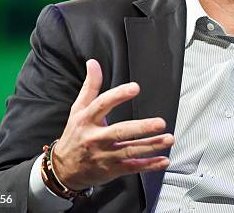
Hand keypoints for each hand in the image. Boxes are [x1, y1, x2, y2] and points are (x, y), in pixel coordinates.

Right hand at [51, 59, 173, 189]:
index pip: (103, 104)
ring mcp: (104, 155)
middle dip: (141, 127)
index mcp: (87, 120)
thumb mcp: (78, 109)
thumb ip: (90, 86)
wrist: (64, 170)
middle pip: (120, 131)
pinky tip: (164, 160)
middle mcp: (96, 138)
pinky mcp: (111, 169)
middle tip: (160, 122)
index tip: (135, 88)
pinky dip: (149, 165)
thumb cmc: (75, 135)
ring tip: (169, 139)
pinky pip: (132, 167)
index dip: (118, 95)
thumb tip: (93, 63)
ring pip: (130, 150)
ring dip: (151, 145)